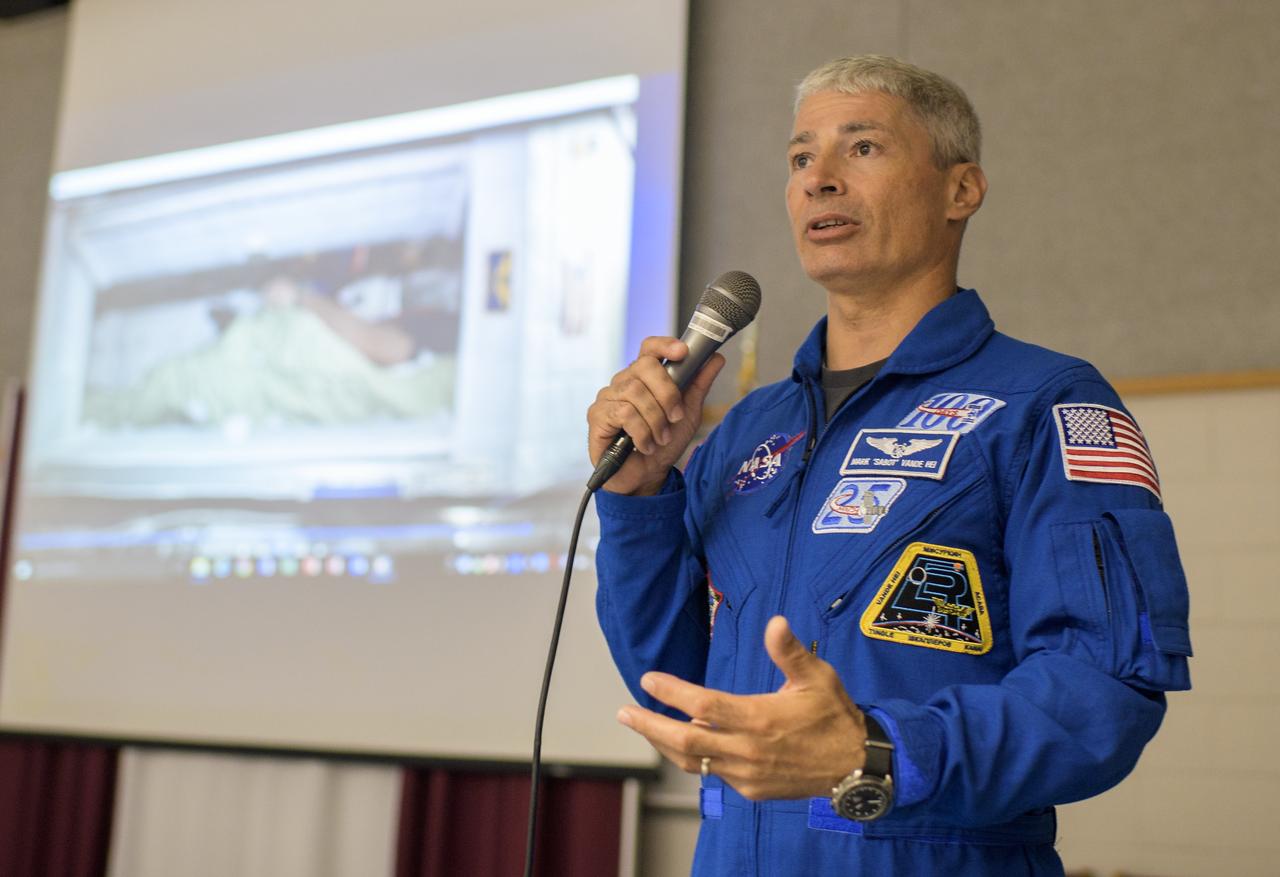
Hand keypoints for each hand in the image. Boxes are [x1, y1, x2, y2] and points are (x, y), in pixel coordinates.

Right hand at [586, 337, 724, 495]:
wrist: (646, 476)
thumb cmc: (663, 443)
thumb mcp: (688, 414)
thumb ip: (698, 385)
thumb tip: (716, 358)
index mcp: (644, 377)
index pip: (649, 348)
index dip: (664, 345)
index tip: (683, 352)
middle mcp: (624, 381)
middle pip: (644, 366)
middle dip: (667, 393)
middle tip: (676, 417)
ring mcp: (608, 396)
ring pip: (635, 392)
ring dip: (655, 420)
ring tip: (661, 438)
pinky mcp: (597, 415)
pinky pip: (624, 413)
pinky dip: (641, 432)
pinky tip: (646, 445)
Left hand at [616, 616, 867, 799]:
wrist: (856, 766)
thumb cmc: (834, 716)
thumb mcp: (816, 678)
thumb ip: (789, 652)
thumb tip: (775, 622)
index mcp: (759, 718)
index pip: (703, 705)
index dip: (672, 693)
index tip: (648, 680)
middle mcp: (747, 749)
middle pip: (684, 741)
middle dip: (649, 726)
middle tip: (624, 712)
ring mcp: (746, 773)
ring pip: (693, 761)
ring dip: (664, 744)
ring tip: (643, 726)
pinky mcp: (751, 789)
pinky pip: (713, 773)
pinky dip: (694, 758)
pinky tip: (685, 744)